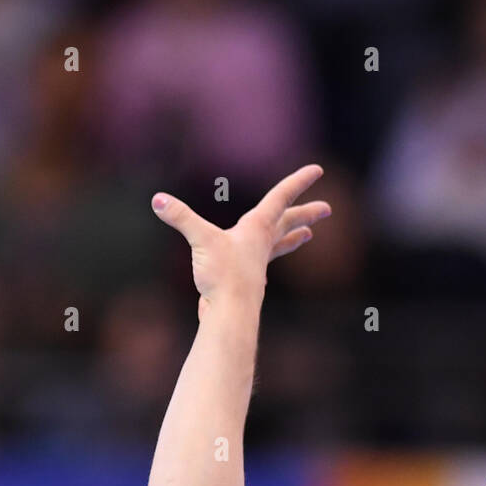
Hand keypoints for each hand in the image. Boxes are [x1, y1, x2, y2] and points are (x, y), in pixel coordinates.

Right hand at [151, 164, 330, 317]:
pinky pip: (262, 264)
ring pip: (280, 244)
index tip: (319, 170)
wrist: (229, 315)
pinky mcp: (248, 280)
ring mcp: (257, 263)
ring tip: (308, 235)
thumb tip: (158, 200)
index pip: (281, 197)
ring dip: (294, 237)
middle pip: (289, 223)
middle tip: (327, 209)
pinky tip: (264, 266)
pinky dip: (268, 259)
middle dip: (307, 213)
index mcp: (257, 228)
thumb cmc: (223, 277)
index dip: (299, 181)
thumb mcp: (201, 240)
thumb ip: (181, 218)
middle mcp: (261, 244)